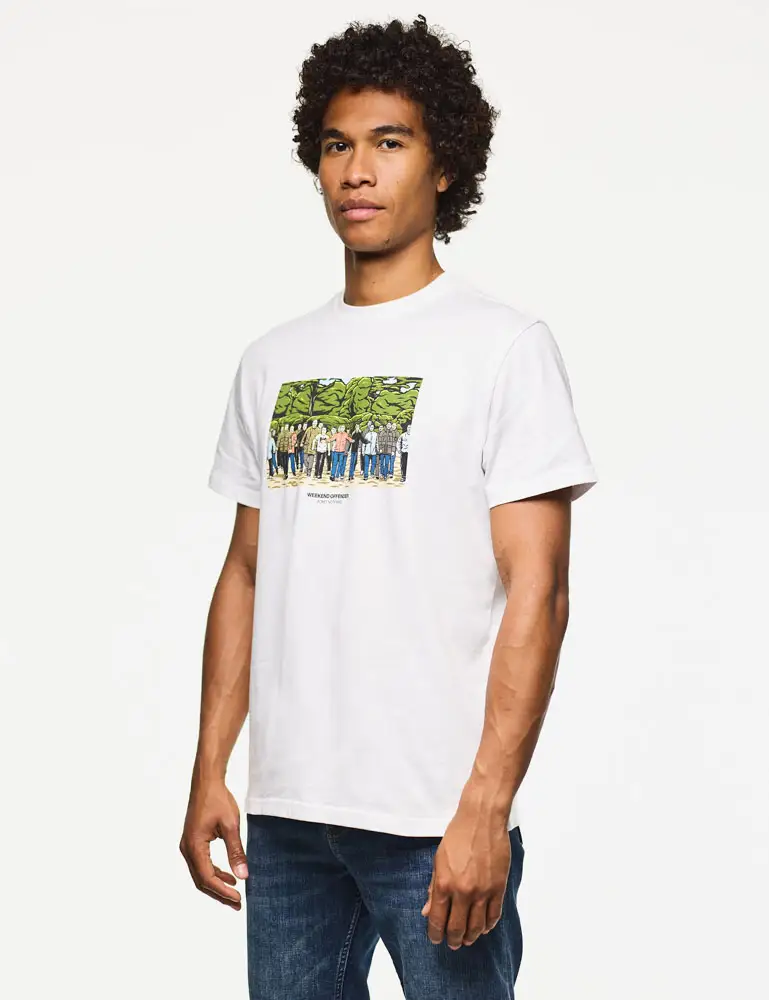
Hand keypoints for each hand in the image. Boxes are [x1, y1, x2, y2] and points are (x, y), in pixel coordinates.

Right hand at [179, 778, 247, 909]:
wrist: (206, 782)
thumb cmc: (218, 800)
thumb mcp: (231, 825)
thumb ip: (236, 852)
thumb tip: (243, 876)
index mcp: (194, 846)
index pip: (207, 877)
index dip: (222, 891)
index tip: (238, 899)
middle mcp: (187, 849)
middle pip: (201, 880)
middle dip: (219, 893)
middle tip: (237, 904)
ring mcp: (188, 845)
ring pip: (200, 874)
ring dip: (217, 884)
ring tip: (235, 894)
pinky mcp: (193, 842)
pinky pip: (201, 864)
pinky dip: (214, 872)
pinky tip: (229, 875)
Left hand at [421, 802, 510, 948]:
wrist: (482, 818)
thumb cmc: (457, 835)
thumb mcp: (438, 860)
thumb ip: (434, 888)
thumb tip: (427, 911)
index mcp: (444, 883)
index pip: (438, 920)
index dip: (436, 934)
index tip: (436, 939)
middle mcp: (463, 891)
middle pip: (458, 928)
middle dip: (453, 940)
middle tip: (452, 944)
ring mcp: (483, 891)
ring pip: (477, 926)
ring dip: (471, 936)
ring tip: (467, 939)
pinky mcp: (499, 887)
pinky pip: (494, 915)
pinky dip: (488, 925)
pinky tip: (484, 927)